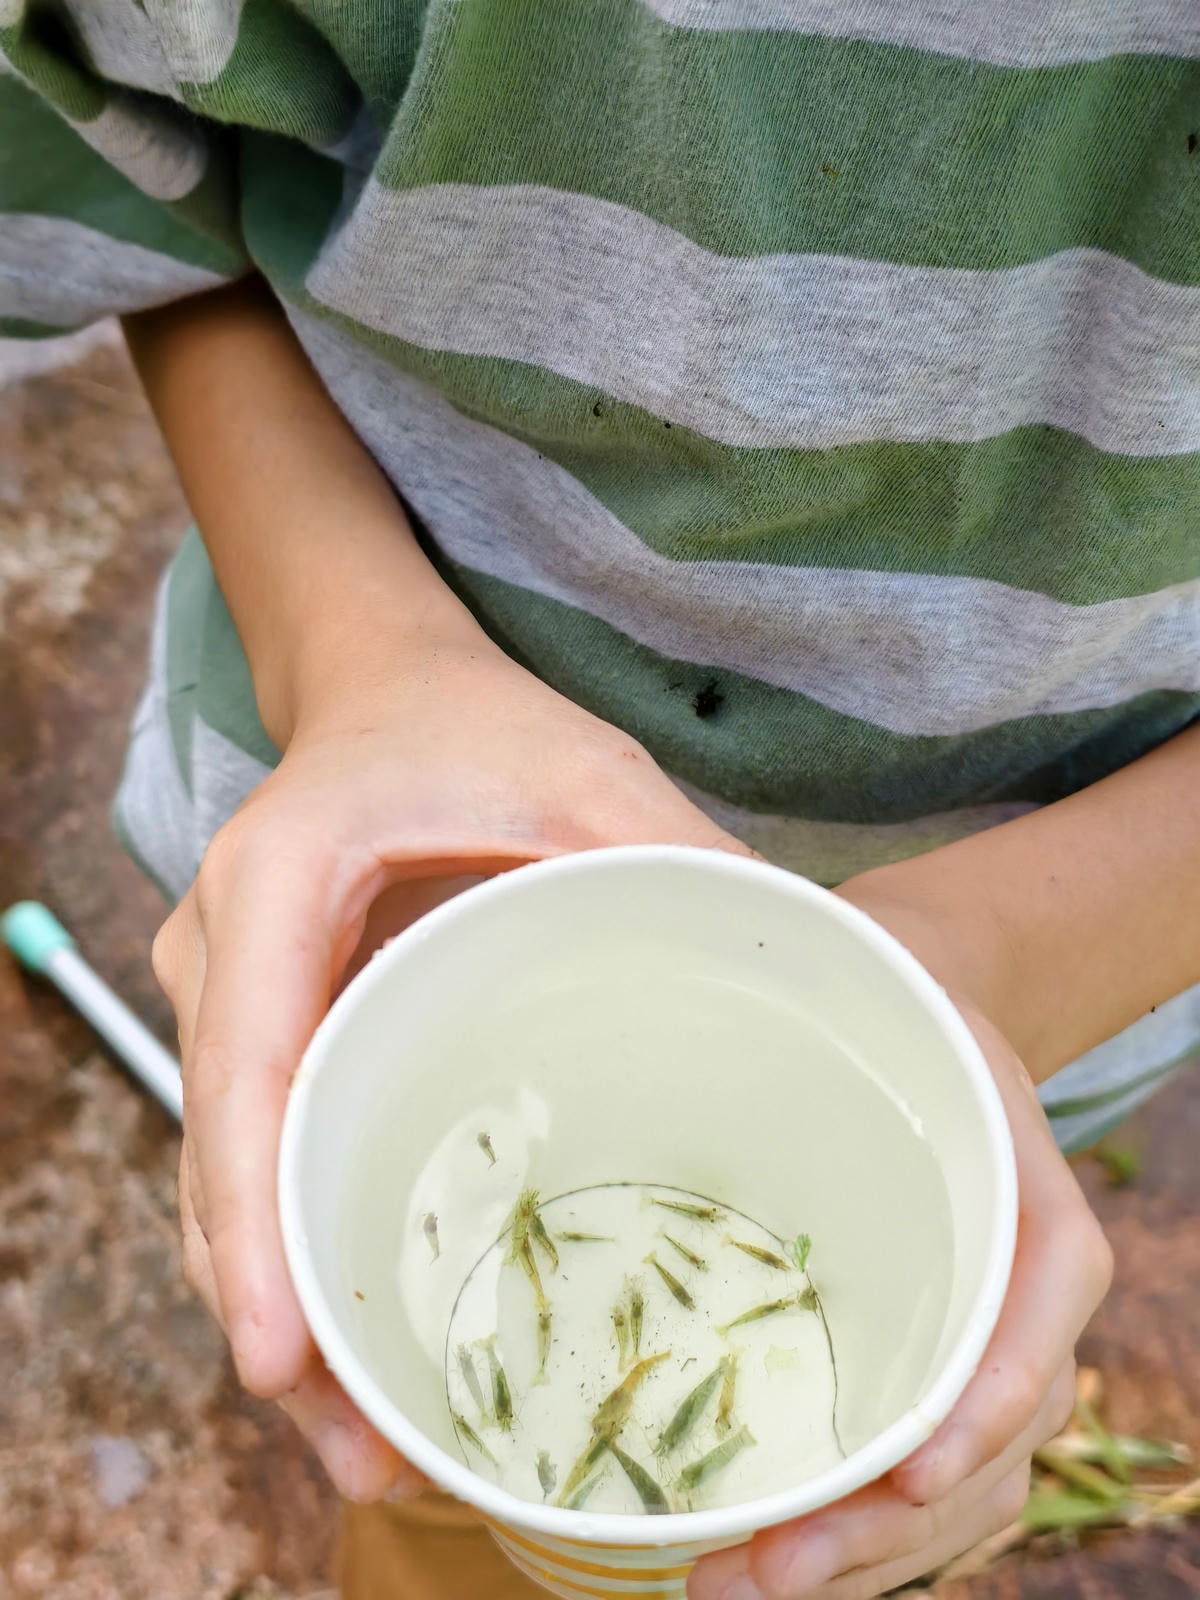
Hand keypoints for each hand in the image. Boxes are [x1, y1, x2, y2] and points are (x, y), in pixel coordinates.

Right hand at [151, 630, 750, 1498]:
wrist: (390, 689)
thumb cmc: (480, 724)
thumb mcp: (588, 775)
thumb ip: (675, 863)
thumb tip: (802, 980)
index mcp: (281, 875)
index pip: (245, 1064)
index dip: (253, 1216)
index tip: (283, 1357)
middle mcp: (223, 949)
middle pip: (223, 1158)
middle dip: (276, 1311)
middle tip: (372, 1453)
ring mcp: (229, 999)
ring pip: (227, 1181)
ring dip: (284, 1308)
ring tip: (376, 1443)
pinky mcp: (264, 1033)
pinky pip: (266, 1155)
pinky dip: (302, 1250)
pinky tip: (372, 1340)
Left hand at [688, 994, 1112, 1599]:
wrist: (928, 1039)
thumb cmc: (904, 1015)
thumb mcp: (899, 990)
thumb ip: (841, 996)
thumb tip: (728, 965)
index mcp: (1038, 1219)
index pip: (1033, 1330)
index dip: (977, 1412)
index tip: (907, 1480)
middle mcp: (1024, 1306)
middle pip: (985, 1450)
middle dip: (880, 1531)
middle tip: (763, 1573)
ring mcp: (979, 1356)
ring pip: (952, 1498)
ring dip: (856, 1561)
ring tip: (731, 1586)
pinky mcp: (923, 1379)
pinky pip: (915, 1488)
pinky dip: (853, 1538)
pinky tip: (762, 1558)